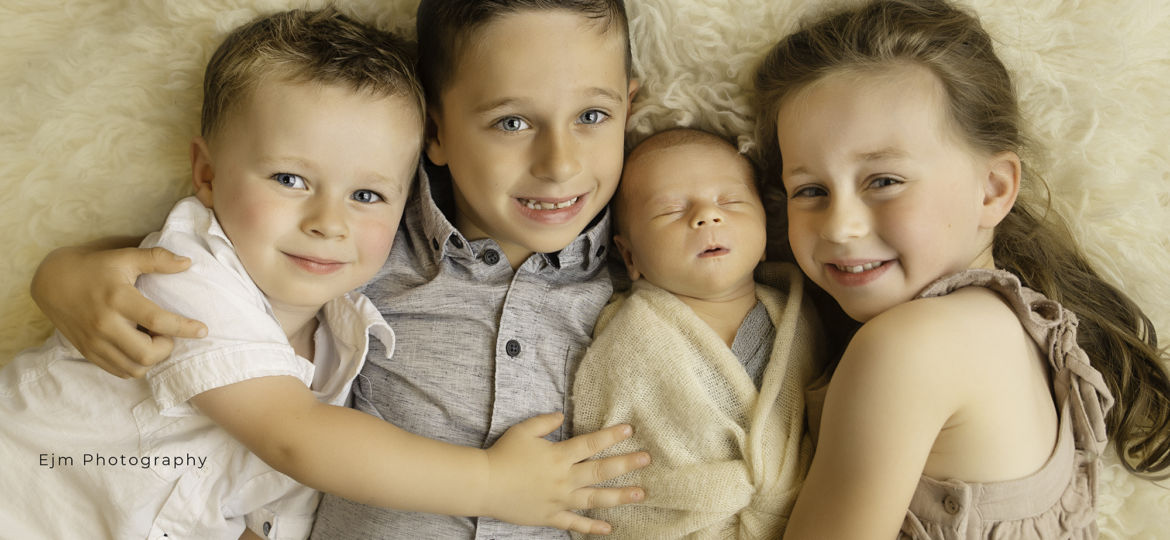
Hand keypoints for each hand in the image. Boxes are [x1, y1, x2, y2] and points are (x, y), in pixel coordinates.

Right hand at [31, 245, 207, 377]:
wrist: (52, 282)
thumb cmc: (94, 268)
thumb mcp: (124, 257)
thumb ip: (157, 259)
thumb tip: (188, 263)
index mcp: (117, 299)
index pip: (157, 320)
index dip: (184, 328)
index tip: (203, 330)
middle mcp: (105, 325)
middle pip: (146, 354)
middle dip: (167, 348)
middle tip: (168, 333)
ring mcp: (94, 342)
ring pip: (134, 368)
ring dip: (152, 358)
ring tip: (152, 339)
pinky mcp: (88, 352)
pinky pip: (119, 371)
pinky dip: (136, 365)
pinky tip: (138, 347)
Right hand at [482, 413, 649, 534]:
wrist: (484, 484)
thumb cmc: (502, 454)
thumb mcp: (523, 430)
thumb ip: (545, 421)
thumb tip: (562, 415)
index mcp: (559, 455)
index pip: (591, 443)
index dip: (611, 436)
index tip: (630, 430)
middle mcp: (564, 478)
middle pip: (601, 470)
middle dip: (626, 464)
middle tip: (647, 459)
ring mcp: (559, 499)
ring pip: (595, 499)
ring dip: (620, 496)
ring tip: (640, 494)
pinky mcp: (550, 516)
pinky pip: (575, 523)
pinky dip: (592, 528)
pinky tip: (609, 528)